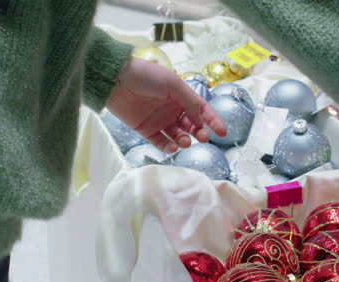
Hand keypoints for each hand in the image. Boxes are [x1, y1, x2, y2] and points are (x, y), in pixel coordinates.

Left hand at [106, 57, 226, 152]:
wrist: (116, 80)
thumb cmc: (145, 76)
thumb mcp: (173, 84)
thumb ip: (190, 101)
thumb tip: (202, 119)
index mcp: (181, 95)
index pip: (202, 110)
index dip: (213, 121)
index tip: (222, 133)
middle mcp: (172, 109)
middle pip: (191, 125)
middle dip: (199, 132)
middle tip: (202, 137)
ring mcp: (159, 120)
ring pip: (178, 136)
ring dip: (184, 140)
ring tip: (185, 142)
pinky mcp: (146, 130)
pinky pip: (161, 142)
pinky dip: (168, 147)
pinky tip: (173, 147)